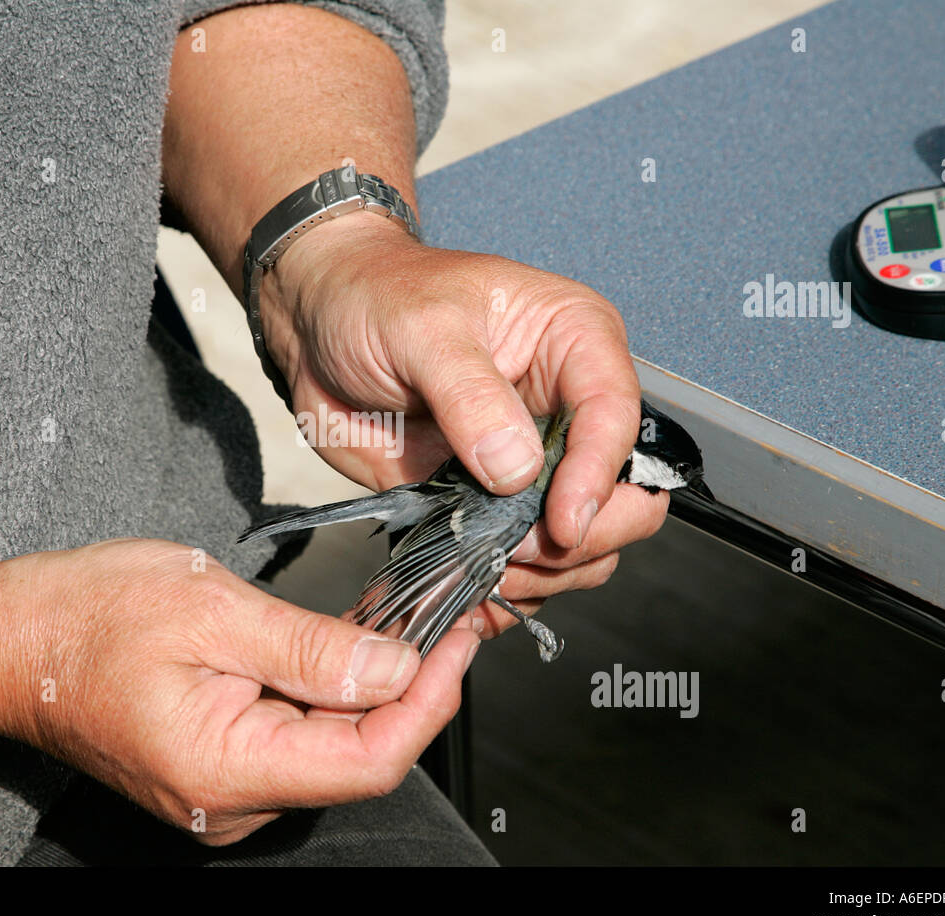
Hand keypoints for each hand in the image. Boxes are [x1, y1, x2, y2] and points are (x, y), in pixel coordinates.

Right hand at [0, 538, 478, 844]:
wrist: (9, 640)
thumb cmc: (86, 617)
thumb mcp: (212, 609)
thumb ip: (312, 649)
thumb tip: (396, 670)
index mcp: (227, 768)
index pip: (368, 760)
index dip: (428, 703)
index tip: (457, 644)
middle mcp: (229, 799)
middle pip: (356, 757)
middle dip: (408, 688)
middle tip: (439, 619)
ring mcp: (223, 790)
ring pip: (331, 746)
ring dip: (371, 688)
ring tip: (398, 622)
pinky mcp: (219, 767)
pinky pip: (296, 737)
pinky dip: (330, 692)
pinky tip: (348, 644)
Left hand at [259, 213, 668, 633]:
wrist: (319, 326)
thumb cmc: (376, 298)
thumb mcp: (422, 327)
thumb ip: (471, 394)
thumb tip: (516, 467)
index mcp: (575, 344)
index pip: (616, 417)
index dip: (598, 477)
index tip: (561, 522)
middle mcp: (566, 410)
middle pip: (625, 495)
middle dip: (581, 534)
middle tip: (520, 546)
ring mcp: (531, 466)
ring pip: (582, 545)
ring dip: (543, 571)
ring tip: (487, 565)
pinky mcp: (489, 506)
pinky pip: (522, 566)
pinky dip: (503, 587)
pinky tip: (471, 587)